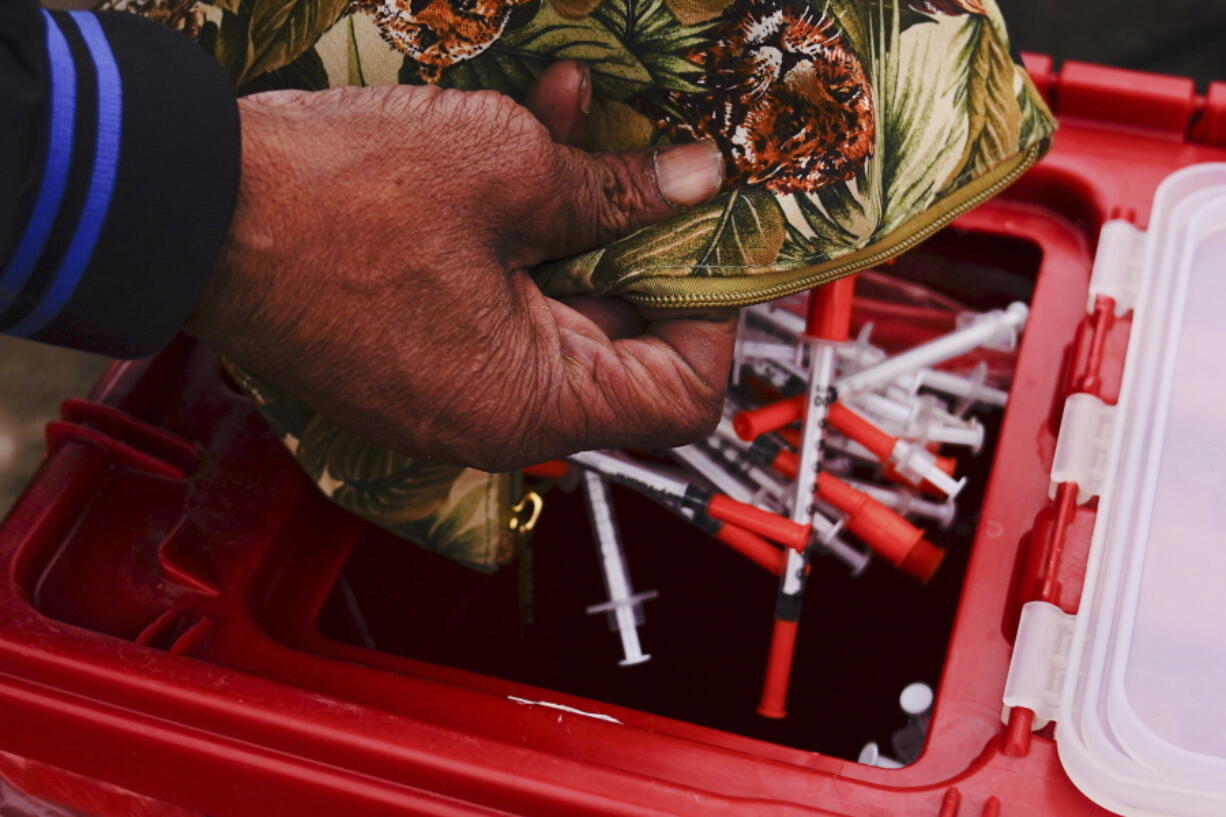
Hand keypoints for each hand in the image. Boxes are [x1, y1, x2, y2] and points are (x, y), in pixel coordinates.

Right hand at [186, 62, 733, 470]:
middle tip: (659, 168)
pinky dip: (524, 231)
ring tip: (581, 125)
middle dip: (645, 246)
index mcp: (527, 403)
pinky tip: (525, 140)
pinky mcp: (414, 350)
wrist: (188, 206)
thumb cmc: (328, 203)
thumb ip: (615, 190)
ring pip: (560, 310)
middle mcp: (493, 417)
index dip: (713, 317)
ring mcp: (449, 387)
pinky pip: (501, 300)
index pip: (679, 398)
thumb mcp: (505, 170)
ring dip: (582, 219)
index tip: (712, 244)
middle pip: (622, 347)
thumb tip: (690, 184)